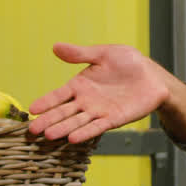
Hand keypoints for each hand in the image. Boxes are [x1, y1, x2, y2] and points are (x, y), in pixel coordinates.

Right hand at [28, 43, 168, 142]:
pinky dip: (85, 133)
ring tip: (49, 136)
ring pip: (77, 122)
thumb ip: (80, 54)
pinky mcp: (113, 119)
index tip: (31, 109)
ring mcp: (98, 111)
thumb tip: (55, 46)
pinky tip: (72, 139)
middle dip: (48, 121)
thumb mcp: (103, 54)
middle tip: (32, 131)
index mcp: (80, 85)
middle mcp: (86, 101)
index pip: (58, 95)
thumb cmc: (128, 63)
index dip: (46, 102)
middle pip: (63, 112)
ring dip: (63, 129)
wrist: (153, 77)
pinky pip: (97, 127)